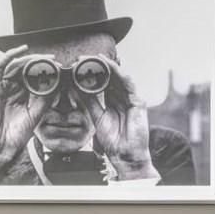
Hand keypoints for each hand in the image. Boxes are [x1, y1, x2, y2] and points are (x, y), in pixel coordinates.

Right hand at [0, 47, 49, 183]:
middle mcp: (11, 91)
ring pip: (15, 66)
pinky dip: (9, 55)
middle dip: (39, 62)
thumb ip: (44, 98)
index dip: (45, 71)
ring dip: (29, 59)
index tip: (58, 68)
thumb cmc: (15, 136)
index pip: (33, 79)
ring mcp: (2, 88)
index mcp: (22, 98)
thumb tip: (55, 82)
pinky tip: (22, 50)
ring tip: (42, 58)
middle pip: (24, 70)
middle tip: (52, 59)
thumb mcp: (36, 115)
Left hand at [85, 62, 155, 178]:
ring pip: (119, 77)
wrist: (125, 155)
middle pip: (110, 77)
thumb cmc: (112, 141)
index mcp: (111, 102)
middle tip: (83, 58)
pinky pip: (128, 83)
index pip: (101, 83)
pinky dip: (118, 72)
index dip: (91, 74)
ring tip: (95, 58)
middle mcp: (121, 98)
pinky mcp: (138, 101)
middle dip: (97, 66)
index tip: (77, 66)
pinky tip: (109, 65)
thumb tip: (76, 87)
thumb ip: (89, 101)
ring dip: (107, 66)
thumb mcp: (97, 117)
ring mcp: (130, 99)